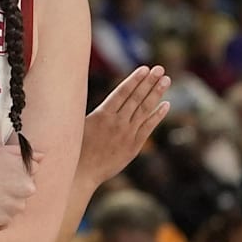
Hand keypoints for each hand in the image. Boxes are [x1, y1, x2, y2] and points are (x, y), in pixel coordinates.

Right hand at [0, 144, 43, 227]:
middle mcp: (25, 195)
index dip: (15, 170)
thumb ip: (26, 153)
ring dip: (6, 200)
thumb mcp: (1, 150)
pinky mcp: (3, 222)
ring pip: (15, 204)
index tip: (2, 170)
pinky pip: (4, 217)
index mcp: (27, 176)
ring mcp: (14, 210)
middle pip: (24, 189)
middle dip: (13, 186)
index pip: (31, 172)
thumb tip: (42, 157)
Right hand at [78, 65, 169, 185]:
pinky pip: (148, 128)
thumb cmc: (76, 147)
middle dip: (149, 82)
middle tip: (160, 69)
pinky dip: (157, 116)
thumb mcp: (79, 124)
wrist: (81, 173)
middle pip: (137, 98)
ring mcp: (127, 134)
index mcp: (102, 115)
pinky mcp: (133, 146)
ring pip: (145, 110)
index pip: (123, 92)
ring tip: (166, 80)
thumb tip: (99, 96)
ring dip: (156, 94)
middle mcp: (117, 122)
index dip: (135, 79)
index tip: (145, 68)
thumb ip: (94, 111)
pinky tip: (166, 105)